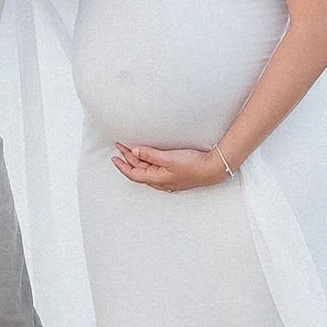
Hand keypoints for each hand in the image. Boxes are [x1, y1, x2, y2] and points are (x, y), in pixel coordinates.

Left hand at [112, 143, 232, 190]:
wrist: (212, 169)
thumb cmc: (192, 165)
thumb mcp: (168, 158)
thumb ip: (150, 154)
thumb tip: (134, 151)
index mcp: (156, 179)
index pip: (133, 174)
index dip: (122, 166)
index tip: (114, 157)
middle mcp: (160, 181)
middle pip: (139, 170)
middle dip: (128, 158)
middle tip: (120, 146)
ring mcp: (167, 178)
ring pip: (147, 168)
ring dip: (138, 158)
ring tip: (131, 148)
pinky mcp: (174, 173)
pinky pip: (155, 167)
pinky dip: (148, 160)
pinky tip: (148, 154)